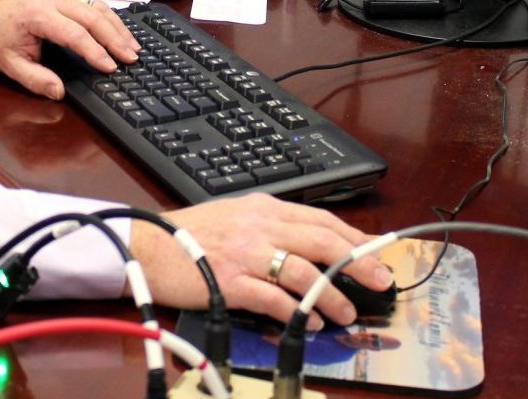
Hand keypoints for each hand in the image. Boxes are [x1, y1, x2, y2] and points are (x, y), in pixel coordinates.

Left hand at [0, 0, 139, 98]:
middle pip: (93, 17)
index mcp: (38, 15)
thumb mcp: (10, 65)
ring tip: (133, 48)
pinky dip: (111, 19)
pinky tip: (122, 34)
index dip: (95, 51)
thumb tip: (58, 92)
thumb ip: (35, 80)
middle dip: (115, 39)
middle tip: (131, 58)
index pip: (75, 34)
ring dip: (118, 28)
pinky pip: (94, 4)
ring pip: (98, 7)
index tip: (109, 67)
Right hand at [131, 194, 393, 328]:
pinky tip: (309, 321)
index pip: (320, 219)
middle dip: (356, 262)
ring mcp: (246, 254)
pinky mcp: (231, 282)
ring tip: (346, 312)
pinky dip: (296, 312)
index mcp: (263, 207)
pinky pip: (274, 299)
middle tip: (380, 280)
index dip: (353, 236)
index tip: (376, 250)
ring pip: (304, 272)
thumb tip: (309, 244)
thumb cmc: (189, 234)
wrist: (147, 245)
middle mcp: (259, 226)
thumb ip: (270, 225)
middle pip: (322, 241)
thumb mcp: (235, 215)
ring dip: (331, 295)